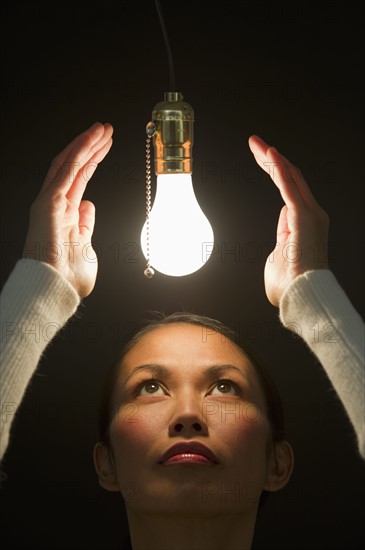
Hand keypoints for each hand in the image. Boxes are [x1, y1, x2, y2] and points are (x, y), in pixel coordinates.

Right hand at [23, 122, 113, 297]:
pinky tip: (92, 138)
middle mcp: (56, 203)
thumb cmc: (70, 276)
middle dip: (91, 147)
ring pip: (69, 163)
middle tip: (106, 131)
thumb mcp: (86, 245)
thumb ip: (86, 224)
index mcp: (66, 213)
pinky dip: (80, 152)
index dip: (93, 160)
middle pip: (74, 166)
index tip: (106, 147)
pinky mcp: (49, 201)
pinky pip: (67, 170)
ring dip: (86, 143)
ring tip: (103, 128)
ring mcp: (51, 201)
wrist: (57, 289)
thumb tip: (88, 205)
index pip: (80, 179)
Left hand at [248, 135, 328, 306]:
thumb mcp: (278, 256)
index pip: (288, 189)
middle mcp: (310, 214)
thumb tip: (283, 227)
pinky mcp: (304, 217)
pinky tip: (270, 154)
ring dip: (272, 158)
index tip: (261, 158)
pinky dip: (279, 170)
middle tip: (255, 143)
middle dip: (272, 159)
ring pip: (290, 177)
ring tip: (257, 143)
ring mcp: (309, 214)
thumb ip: (281, 239)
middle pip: (290, 178)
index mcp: (302, 223)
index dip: (274, 171)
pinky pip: (290, 188)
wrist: (301, 297)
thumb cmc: (288, 285)